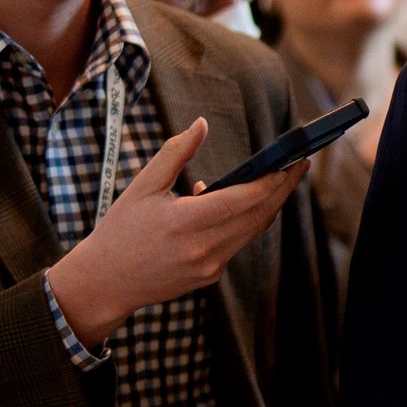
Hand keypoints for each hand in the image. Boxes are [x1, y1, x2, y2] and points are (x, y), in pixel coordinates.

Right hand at [46, 117, 308, 346]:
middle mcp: (203, 248)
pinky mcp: (211, 276)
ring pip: (253, 231)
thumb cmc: (122, 229)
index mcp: (185, 222)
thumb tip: (201, 124)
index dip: (271, 181)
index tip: (291, 162)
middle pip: (259, 216)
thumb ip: (176, 153)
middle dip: (283, 189)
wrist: (106, 282)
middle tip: (300, 166)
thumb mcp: (143, 186)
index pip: (242, 200)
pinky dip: (245, 222)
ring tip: (280, 179)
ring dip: (269, 205)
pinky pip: (238, 243)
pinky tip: (241, 203)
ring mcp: (209, 266)